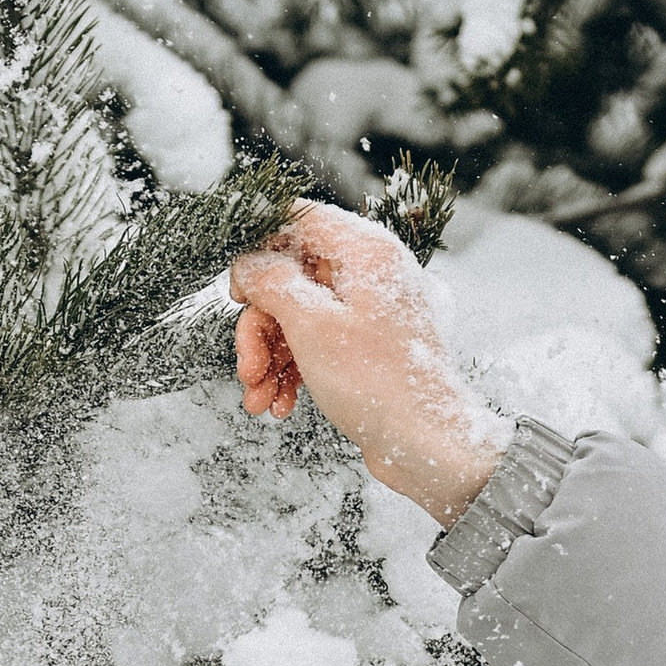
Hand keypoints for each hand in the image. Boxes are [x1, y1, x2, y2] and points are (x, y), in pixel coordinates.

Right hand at [229, 202, 507, 525]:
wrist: (427, 445)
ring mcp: (372, 312)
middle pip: (293, 278)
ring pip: (300, 317)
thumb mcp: (312, 327)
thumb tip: (247, 264)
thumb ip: (272, 283)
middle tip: (247, 370)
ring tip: (259, 400)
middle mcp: (372, 273)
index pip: (301, 220)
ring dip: (271, 358)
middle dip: (260, 328)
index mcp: (366, 251)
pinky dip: (294, 371)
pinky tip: (281, 405)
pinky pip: (319, 344)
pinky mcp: (370, 347)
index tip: (238, 289)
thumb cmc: (381, 385)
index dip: (261, 249)